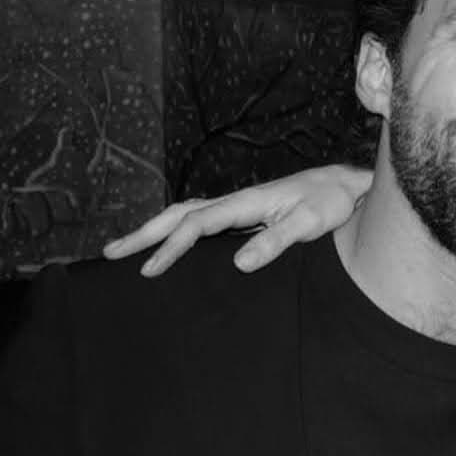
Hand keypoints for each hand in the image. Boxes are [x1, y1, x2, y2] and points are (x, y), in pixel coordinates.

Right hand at [102, 165, 373, 275]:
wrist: (344, 185)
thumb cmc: (329, 202)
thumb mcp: (309, 222)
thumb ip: (276, 242)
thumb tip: (240, 264)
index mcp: (244, 203)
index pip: (196, 226)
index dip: (170, 247)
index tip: (150, 270)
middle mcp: (234, 202)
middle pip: (178, 214)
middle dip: (143, 233)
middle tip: (111, 253)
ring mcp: (237, 208)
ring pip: (184, 215)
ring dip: (155, 230)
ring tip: (127, 249)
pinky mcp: (243, 215)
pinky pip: (199, 221)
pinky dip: (175, 230)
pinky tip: (169, 244)